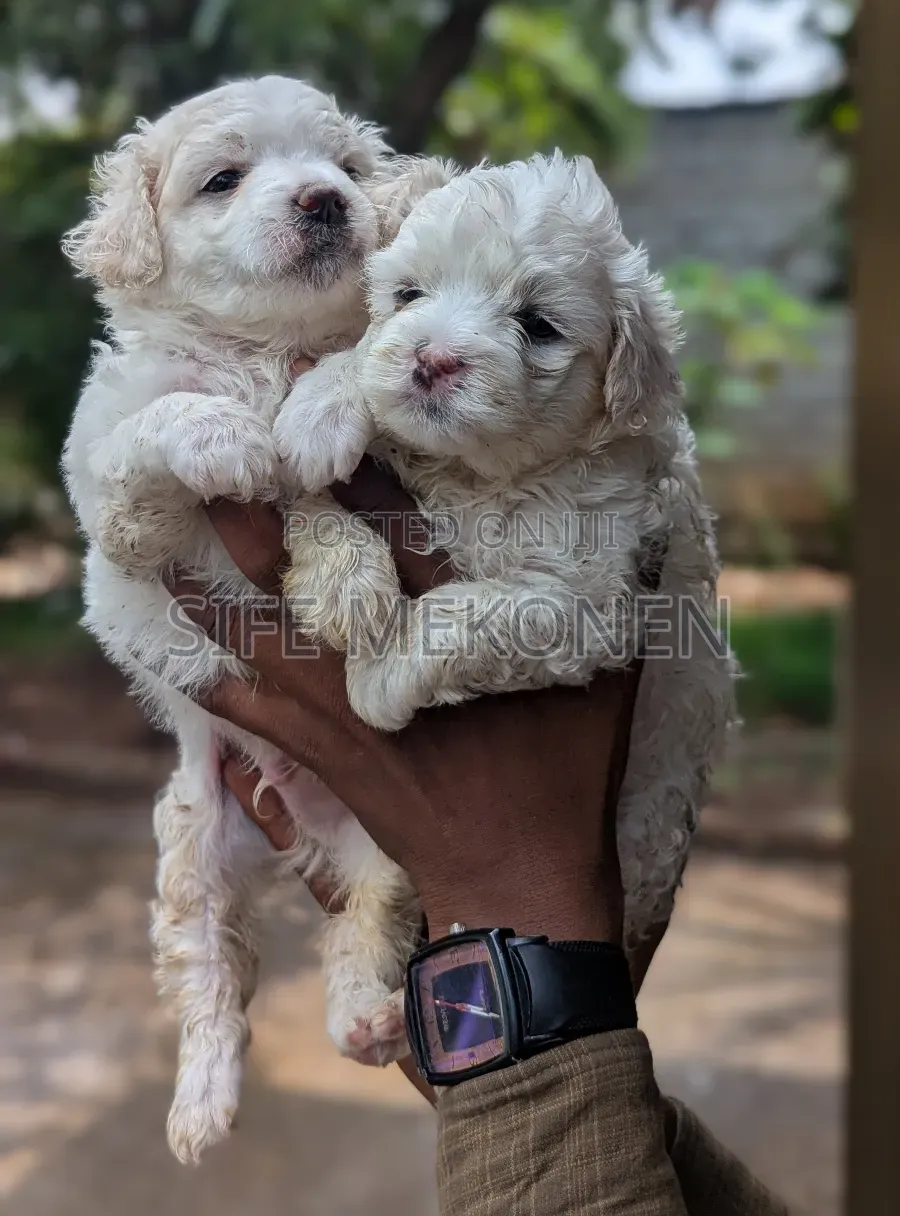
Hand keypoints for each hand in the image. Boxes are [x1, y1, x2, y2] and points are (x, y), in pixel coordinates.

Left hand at [166, 460, 639, 948]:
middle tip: (219, 463)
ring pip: (266, 636)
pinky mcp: (325, 755)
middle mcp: (384, 659)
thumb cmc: (564, 782)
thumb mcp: (610, 687)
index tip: (328, 426)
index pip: (399, 535)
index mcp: (451, 631)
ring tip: (169, 542)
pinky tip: (175, 650)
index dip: (361, 476)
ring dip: (219, 587)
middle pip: (309, 575)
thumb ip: (624, 602)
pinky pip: (254, 712)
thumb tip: (647, 522)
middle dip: (263, 517)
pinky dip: (216, 677)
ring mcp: (345, 710)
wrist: (516, 886)